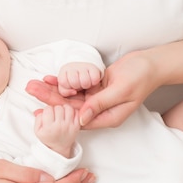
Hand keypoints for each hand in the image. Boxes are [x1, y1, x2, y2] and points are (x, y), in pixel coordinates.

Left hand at [27, 50, 158, 129]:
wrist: (151, 63)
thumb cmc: (141, 77)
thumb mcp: (120, 91)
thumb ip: (100, 103)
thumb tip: (81, 118)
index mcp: (107, 117)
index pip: (78, 119)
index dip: (58, 115)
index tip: (41, 111)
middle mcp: (100, 110)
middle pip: (70, 107)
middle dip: (50, 99)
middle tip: (31, 90)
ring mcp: (98, 98)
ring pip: (71, 96)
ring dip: (53, 90)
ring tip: (34, 84)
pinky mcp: (96, 87)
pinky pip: (77, 86)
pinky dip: (64, 81)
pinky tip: (49, 78)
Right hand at [34, 104, 79, 156]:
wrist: (59, 148)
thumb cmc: (48, 138)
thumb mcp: (38, 131)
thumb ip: (38, 118)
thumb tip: (40, 110)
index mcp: (49, 127)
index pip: (48, 109)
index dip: (47, 110)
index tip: (48, 114)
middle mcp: (60, 126)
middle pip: (58, 107)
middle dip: (55, 109)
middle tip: (55, 114)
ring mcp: (69, 126)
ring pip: (68, 108)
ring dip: (64, 108)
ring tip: (62, 113)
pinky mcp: (77, 126)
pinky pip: (76, 113)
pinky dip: (73, 111)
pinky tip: (68, 115)